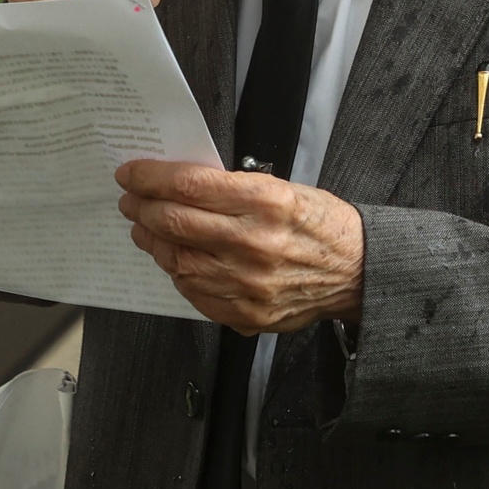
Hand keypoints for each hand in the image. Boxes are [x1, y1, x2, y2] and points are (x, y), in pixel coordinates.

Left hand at [115, 159, 364, 334]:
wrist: (357, 272)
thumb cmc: (322, 225)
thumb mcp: (285, 188)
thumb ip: (233, 189)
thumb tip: (180, 186)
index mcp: (266, 203)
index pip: (189, 185)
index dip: (150, 177)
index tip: (131, 173)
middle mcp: (254, 244)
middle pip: (174, 223)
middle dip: (142, 207)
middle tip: (131, 199)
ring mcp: (248, 285)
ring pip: (177, 261)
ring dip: (152, 241)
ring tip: (146, 228)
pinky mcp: (246, 315)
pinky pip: (194, 293)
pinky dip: (177, 272)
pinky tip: (175, 258)